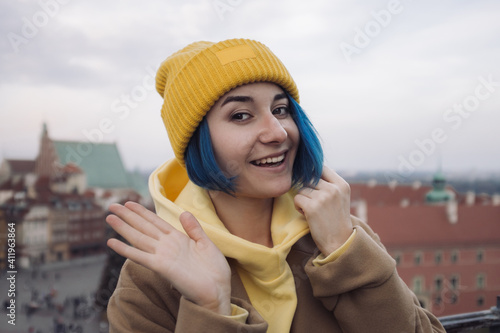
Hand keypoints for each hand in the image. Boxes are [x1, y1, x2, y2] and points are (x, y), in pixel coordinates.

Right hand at [106, 201, 231, 314]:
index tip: (129, 203)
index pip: (155, 222)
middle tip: (112, 206)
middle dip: (128, 216)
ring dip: (123, 228)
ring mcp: (162, 256)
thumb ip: (194, 229)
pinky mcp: (161, 267)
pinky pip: (140, 256)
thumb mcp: (206, 244)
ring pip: (138, 238)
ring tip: (109, 218)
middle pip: (143, 227)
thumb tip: (183, 212)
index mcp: (177, 239)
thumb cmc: (213, 270)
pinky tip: (112, 242)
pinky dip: (125, 249)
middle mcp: (166, 246)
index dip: (142, 212)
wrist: (217, 291)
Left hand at [294, 166, 352, 255]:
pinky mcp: (312, 207)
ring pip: (302, 189)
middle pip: (309, 179)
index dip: (312, 175)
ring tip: (313, 211)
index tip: (311, 185)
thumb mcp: (340, 197)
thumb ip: (328, 184)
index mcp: (342, 184)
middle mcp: (333, 188)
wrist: (340, 243)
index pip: (321, 168)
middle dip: (308, 190)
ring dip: (303, 200)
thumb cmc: (336, 220)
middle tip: (314, 204)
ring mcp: (323, 197)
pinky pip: (297, 199)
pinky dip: (299, 207)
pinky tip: (308, 215)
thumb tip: (308, 170)